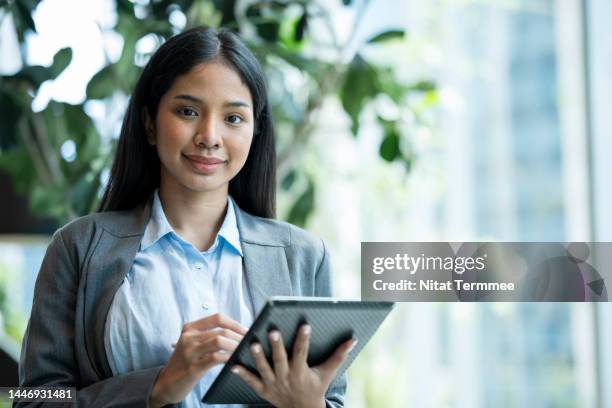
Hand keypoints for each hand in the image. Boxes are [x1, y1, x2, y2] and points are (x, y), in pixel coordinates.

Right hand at [148, 313, 246, 407]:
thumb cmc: (185, 363)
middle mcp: (188, 337)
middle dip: (239, 337)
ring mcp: (189, 352)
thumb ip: (209, 336)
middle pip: (221, 330)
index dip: (235, 323)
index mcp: (190, 328)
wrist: (165, 384)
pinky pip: (216, 358)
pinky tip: (234, 361)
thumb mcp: (193, 344)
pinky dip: (229, 358)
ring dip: (236, 346)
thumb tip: (238, 332)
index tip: (247, 331)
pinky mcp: (192, 367)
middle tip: (249, 344)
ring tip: (244, 352)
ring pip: (220, 341)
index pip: (218, 318)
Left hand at [231, 324, 356, 407]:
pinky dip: (242, 373)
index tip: (305, 325)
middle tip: (273, 331)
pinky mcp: (263, 390)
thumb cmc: (316, 388)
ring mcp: (273, 384)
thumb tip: (353, 339)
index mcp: (301, 372)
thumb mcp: (327, 373)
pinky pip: (251, 381)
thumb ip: (339, 355)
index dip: (304, 339)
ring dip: (258, 357)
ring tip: (253, 343)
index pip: (302, 353)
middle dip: (277, 346)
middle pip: (281, 360)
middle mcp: (286, 378)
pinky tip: (232, 364)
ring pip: (264, 369)